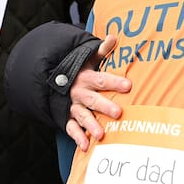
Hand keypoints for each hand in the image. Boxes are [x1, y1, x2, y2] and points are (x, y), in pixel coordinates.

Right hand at [65, 34, 131, 150]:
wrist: (54, 81)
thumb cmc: (79, 70)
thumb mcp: (88, 58)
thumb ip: (102, 50)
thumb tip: (114, 37)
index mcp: (86, 78)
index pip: (102, 79)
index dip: (114, 82)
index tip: (129, 86)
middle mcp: (78, 93)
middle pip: (93, 100)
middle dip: (105, 106)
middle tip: (118, 113)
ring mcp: (72, 106)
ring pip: (82, 116)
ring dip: (91, 125)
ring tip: (101, 135)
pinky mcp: (66, 118)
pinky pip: (70, 128)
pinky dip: (77, 137)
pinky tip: (85, 146)